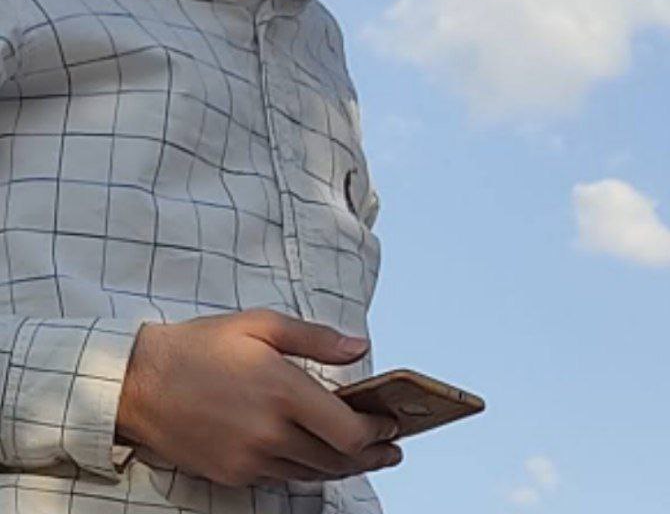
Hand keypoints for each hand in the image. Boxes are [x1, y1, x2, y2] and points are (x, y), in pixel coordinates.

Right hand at [115, 308, 401, 487]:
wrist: (140, 382)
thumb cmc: (201, 345)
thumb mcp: (261, 324)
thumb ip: (316, 338)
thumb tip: (360, 347)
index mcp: (282, 390)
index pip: (348, 431)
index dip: (379, 432)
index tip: (394, 424)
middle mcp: (270, 433)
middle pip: (337, 460)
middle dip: (371, 455)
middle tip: (393, 450)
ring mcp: (250, 459)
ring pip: (312, 474)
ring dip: (342, 467)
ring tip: (363, 455)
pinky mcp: (232, 474)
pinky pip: (281, 478)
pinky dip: (307, 470)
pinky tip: (317, 457)